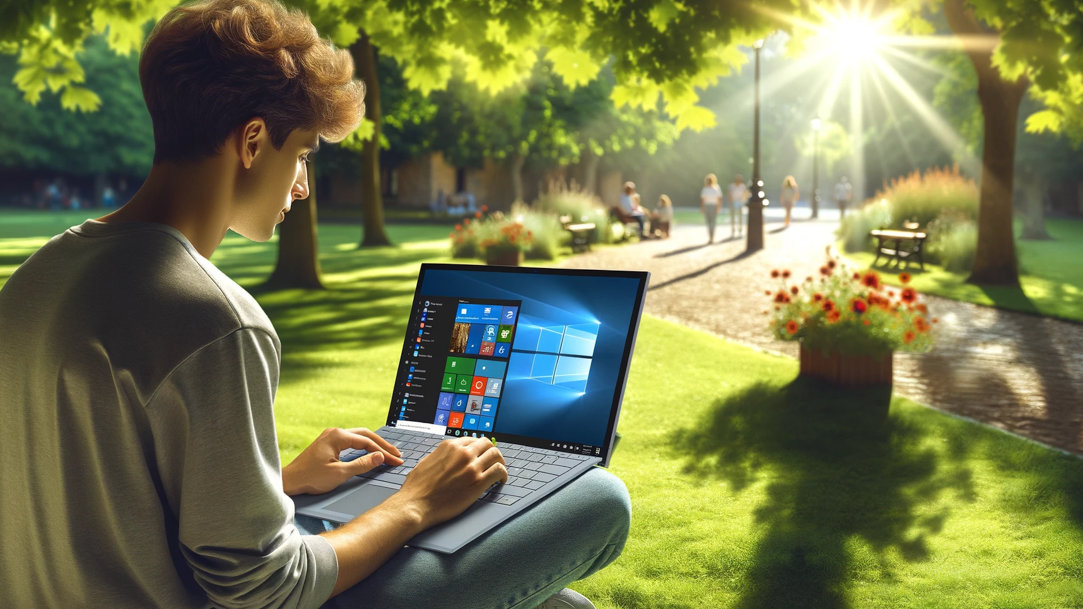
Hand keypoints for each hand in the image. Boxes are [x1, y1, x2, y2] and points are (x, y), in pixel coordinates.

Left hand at [282, 427, 403, 494]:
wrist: (290, 481)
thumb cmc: (311, 478)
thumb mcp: (339, 473)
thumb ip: (362, 465)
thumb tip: (380, 457)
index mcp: (338, 436)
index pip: (368, 442)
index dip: (384, 452)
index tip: (396, 460)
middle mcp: (335, 432)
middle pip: (365, 435)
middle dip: (382, 445)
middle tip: (397, 455)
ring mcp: (331, 436)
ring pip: (359, 437)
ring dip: (374, 445)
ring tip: (388, 453)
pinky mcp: (328, 443)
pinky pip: (351, 441)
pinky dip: (364, 446)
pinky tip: (370, 452)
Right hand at [395, 437, 506, 528]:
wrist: (415, 505)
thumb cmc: (417, 488)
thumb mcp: (426, 462)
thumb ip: (440, 456)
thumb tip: (448, 457)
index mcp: (450, 446)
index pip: (473, 440)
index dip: (479, 448)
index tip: (482, 454)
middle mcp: (462, 453)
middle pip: (487, 444)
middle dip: (491, 452)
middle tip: (494, 460)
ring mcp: (471, 467)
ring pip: (496, 455)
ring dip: (500, 462)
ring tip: (500, 470)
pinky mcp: (478, 482)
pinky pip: (499, 471)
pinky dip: (503, 474)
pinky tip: (501, 480)